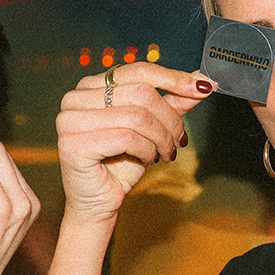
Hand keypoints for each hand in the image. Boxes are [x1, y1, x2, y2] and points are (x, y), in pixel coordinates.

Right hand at [55, 63, 212, 223]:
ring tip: (166, 153)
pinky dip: (146, 150)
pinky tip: (148, 159)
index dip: (173, 79)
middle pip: (141, 93)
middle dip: (170, 118)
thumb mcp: (151, 128)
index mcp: (90, 86)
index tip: (204, 87)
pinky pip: (127, 138)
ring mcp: (70, 120)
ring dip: (161, 138)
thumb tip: (200, 79)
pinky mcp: (73, 144)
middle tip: (180, 140)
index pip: (138, 70)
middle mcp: (75, 98)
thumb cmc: (119, 165)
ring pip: (137, 116)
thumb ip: (172, 102)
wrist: (98, 203)